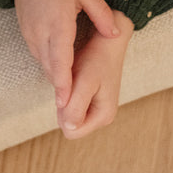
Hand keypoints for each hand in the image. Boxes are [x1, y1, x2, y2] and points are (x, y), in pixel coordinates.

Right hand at [14, 0, 116, 112]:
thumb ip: (102, 15)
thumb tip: (116, 34)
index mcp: (58, 23)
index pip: (60, 61)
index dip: (64, 83)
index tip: (67, 102)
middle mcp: (41, 33)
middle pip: (50, 68)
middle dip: (60, 88)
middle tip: (71, 109)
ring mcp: (30, 33)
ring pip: (43, 64)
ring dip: (55, 77)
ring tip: (68, 95)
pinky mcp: (25, 32)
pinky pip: (38, 55)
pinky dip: (49, 65)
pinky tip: (59, 70)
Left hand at [58, 12, 132, 138]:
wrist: (109, 40)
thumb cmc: (97, 59)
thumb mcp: (85, 82)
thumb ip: (76, 107)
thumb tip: (67, 129)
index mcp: (103, 116)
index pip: (71, 132)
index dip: (63, 112)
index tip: (70, 90)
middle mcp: (102, 116)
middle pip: (70, 124)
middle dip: (65, 105)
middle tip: (73, 82)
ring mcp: (98, 108)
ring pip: (69, 113)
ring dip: (67, 96)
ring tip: (76, 78)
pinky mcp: (92, 99)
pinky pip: (72, 103)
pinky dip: (69, 91)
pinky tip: (76, 77)